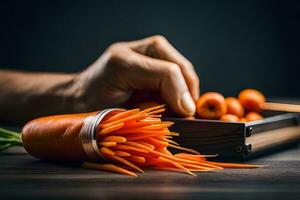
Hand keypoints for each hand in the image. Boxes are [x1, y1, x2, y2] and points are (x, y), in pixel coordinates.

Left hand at [74, 35, 199, 115]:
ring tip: (181, 112)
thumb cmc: (94, 105)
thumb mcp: (117, 110)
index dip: (181, 94)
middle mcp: (140, 50)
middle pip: (181, 68)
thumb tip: (185, 112)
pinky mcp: (156, 59)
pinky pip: (178, 74)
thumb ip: (149, 109)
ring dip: (187, 92)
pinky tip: (176, 105)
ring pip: (184, 70)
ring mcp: (149, 51)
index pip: (167, 72)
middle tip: (189, 116)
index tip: (187, 115)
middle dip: (188, 93)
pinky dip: (181, 91)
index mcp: (125, 59)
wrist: (84, 96)